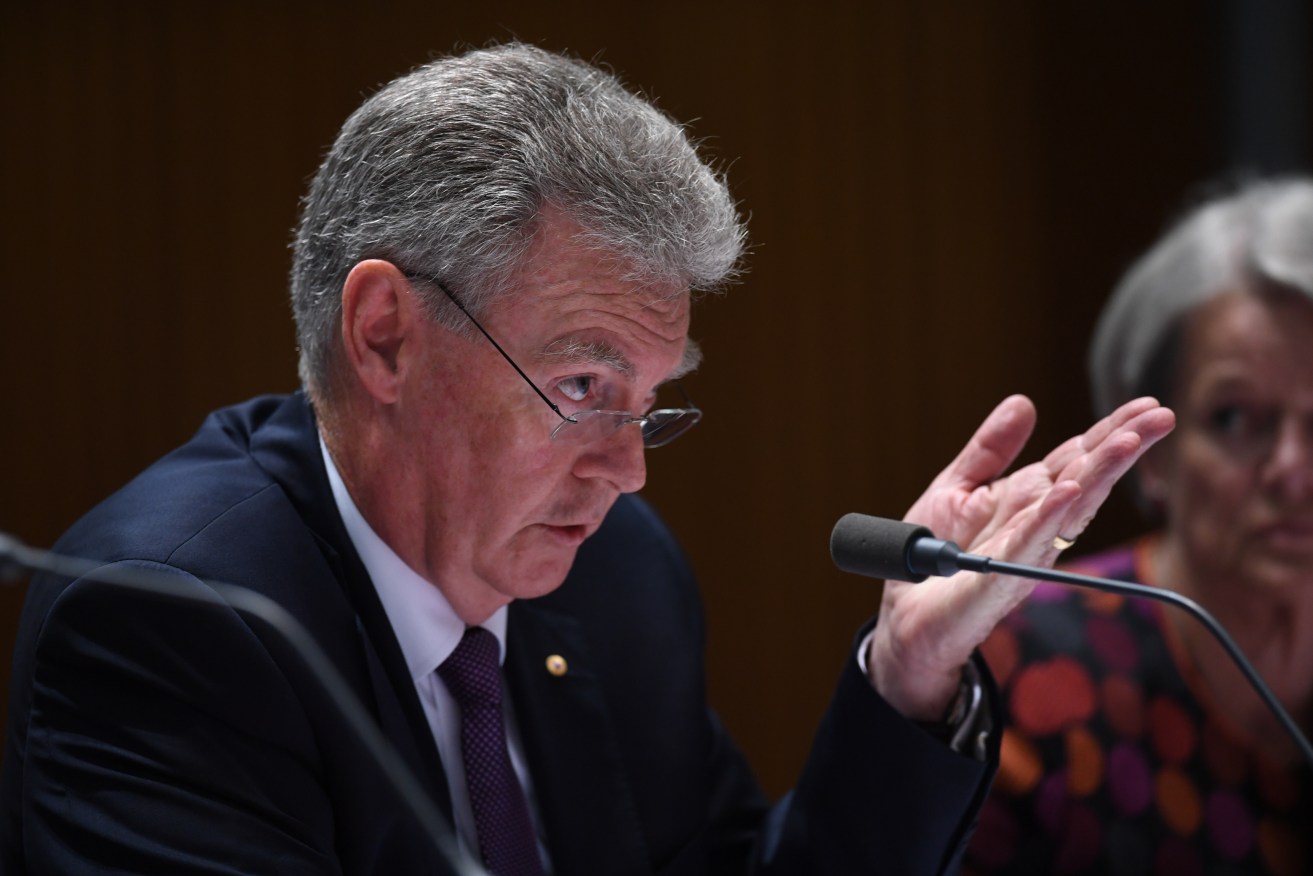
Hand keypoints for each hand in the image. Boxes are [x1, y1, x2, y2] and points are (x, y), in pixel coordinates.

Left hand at [866, 395, 1174, 719]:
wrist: (905, 616)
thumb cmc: (932, 555)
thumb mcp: (956, 487)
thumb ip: (989, 448)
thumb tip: (1024, 402)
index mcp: (1027, 499)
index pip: (1077, 458)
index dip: (1110, 431)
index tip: (1148, 404)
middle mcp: (1035, 525)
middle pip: (1085, 478)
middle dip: (1122, 447)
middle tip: (1160, 416)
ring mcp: (1021, 553)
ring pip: (1069, 510)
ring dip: (1099, 475)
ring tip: (1128, 443)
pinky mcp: (995, 578)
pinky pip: (1025, 545)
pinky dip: (1047, 517)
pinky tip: (1068, 492)